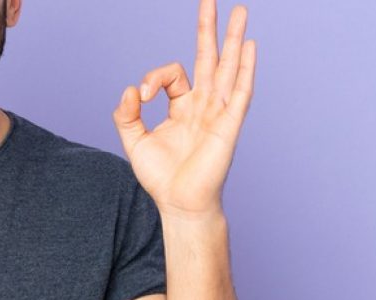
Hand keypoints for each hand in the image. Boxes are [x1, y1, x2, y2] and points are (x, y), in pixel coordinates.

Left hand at [112, 0, 255, 218]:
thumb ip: (127, 114)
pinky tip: (249, 46)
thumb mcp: (134, 141)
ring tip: (240, 11)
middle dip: (210, 28)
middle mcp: (204, 104)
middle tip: (213, 0)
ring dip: (234, 39)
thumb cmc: (161, 177)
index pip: (173, 73)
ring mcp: (218, 113)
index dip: (153, 78)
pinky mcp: (228, 126)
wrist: (179, 204)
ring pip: (228, 68)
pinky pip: (239, 92)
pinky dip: (245, 69)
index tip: (140, 97)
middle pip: (210, 57)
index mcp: (183, 106)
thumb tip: (130, 89)